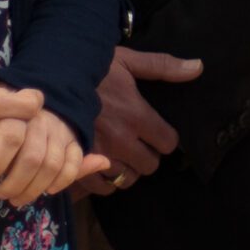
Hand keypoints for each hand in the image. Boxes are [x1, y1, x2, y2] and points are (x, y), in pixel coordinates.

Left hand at [0, 55, 108, 204]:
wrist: (40, 104)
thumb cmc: (10, 106)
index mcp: (26, 111)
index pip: (11, 137)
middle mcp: (47, 122)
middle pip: (33, 159)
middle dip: (15, 182)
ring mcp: (63, 133)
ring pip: (53, 166)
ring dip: (35, 187)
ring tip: (16, 198)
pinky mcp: (74, 144)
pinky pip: (73, 165)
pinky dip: (64, 180)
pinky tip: (48, 190)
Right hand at [72, 45, 199, 196]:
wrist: (51, 79)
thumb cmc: (92, 69)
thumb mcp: (129, 61)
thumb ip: (164, 67)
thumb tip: (197, 67)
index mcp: (136, 115)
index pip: (167, 143)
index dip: (165, 138)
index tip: (158, 133)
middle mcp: (121, 140)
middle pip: (150, 165)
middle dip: (148, 156)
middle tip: (140, 145)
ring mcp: (100, 154)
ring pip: (127, 179)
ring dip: (128, 170)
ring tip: (123, 157)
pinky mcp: (79, 164)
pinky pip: (101, 188)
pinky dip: (106, 181)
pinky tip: (105, 168)